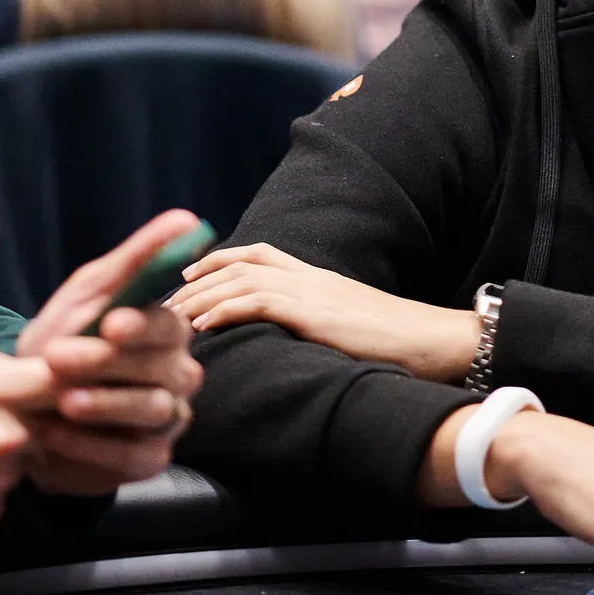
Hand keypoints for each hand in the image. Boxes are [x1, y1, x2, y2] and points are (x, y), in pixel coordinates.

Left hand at [15, 210, 204, 496]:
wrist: (27, 402)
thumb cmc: (63, 337)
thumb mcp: (91, 291)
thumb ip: (138, 258)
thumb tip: (187, 218)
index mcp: (167, 331)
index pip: (168, 326)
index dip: (142, 324)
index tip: (110, 322)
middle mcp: (178, 375)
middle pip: (161, 370)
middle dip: (108, 364)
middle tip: (59, 359)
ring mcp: (167, 421)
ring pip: (151, 413)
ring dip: (104, 406)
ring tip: (61, 402)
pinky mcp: (147, 460)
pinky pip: (131, 459)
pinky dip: (91, 449)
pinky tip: (55, 437)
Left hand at [174, 244, 477, 383]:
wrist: (431, 339)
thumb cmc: (396, 341)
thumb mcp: (348, 323)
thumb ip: (319, 320)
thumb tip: (295, 336)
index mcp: (317, 276)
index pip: (258, 253)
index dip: (219, 259)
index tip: (188, 273)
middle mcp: (309, 276)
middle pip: (240, 262)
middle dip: (196, 278)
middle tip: (162, 299)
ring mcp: (312, 292)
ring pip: (241, 279)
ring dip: (200, 295)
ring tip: (170, 315)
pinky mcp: (316, 314)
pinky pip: (260, 303)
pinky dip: (225, 310)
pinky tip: (202, 326)